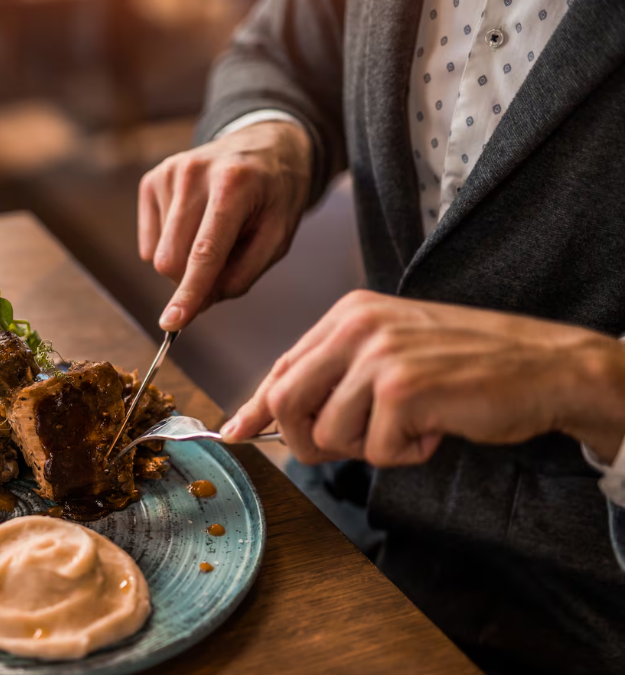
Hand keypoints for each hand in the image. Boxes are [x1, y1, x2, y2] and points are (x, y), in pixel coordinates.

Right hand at [138, 120, 312, 330]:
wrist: (263, 145)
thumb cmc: (275, 194)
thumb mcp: (279, 236)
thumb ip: (242, 274)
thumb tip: (198, 303)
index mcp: (234, 185)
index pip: (204, 252)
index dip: (189, 292)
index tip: (171, 324)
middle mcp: (194, 173)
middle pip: (170, 260)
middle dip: (191, 280)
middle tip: (223, 265)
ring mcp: (168, 173)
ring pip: (157, 255)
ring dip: (185, 260)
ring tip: (214, 233)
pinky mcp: (152, 179)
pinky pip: (149, 242)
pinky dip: (171, 245)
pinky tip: (195, 223)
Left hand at [221, 290, 624, 466]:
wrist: (545, 365)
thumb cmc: (469, 366)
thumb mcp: (392, 353)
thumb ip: (337, 376)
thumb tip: (274, 417)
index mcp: (348, 314)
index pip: (282, 367)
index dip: (255, 407)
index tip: (234, 432)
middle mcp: (355, 326)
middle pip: (285, 401)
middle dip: (307, 441)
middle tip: (350, 445)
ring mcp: (377, 354)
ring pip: (329, 433)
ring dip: (370, 448)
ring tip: (413, 424)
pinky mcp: (401, 388)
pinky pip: (374, 449)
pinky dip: (404, 453)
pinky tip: (435, 427)